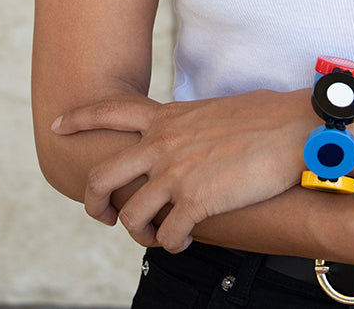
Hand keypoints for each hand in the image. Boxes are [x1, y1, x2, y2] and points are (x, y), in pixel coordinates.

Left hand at [52, 90, 312, 251]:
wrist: (294, 129)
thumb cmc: (268, 116)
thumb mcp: (218, 109)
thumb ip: (194, 123)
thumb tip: (196, 134)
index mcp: (169, 117)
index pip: (111, 111)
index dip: (80, 119)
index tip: (59, 125)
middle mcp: (163, 144)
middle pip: (102, 176)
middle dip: (93, 201)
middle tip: (101, 213)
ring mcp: (176, 174)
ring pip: (130, 215)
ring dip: (139, 232)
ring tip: (156, 234)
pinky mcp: (197, 201)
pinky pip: (167, 236)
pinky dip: (172, 243)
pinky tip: (186, 238)